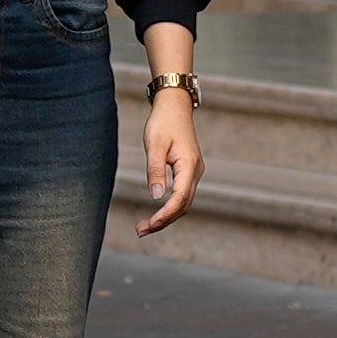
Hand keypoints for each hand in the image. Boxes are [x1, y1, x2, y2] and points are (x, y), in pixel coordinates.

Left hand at [136, 88, 202, 236]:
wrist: (174, 106)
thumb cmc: (163, 122)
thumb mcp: (155, 145)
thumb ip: (156, 170)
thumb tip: (156, 197)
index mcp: (189, 165)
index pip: (179, 198)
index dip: (165, 214)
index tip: (149, 225)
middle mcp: (195, 172)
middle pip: (183, 205)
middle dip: (164, 221)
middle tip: (140, 231)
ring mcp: (194, 172)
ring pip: (183, 202)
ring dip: (166, 216)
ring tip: (144, 226)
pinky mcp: (188, 171)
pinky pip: (182, 195)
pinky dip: (170, 207)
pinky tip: (156, 213)